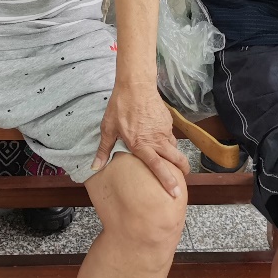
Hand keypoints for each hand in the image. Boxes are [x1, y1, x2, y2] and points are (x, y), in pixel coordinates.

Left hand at [93, 79, 188, 196]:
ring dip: (174, 156)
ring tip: (171, 161)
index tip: (175, 192)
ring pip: (174, 147)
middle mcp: (156, 139)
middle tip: (182, 179)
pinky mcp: (167, 121)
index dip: (167, 180)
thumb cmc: (120, 106)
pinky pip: (170, 135)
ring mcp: (164, 130)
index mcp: (141, 144)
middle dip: (181, 170)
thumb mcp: (108, 128)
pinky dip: (169, 141)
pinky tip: (161, 139)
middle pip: (175, 159)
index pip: (157, 167)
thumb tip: (95, 167)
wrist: (136, 85)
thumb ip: (104, 149)